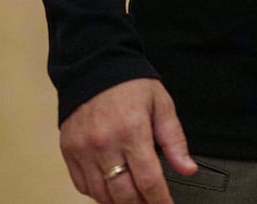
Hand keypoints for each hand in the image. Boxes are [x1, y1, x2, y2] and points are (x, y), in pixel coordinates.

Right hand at [58, 78, 196, 203]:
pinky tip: (110, 191)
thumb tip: (187, 168)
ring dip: (119, 203)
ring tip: (133, 200)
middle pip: (123, 194)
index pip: (148, 180)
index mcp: (132, 130)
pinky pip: (82, 185)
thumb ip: (174, 140)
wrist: (94, 66)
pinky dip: (97, 194)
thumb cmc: (130, 84)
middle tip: (150, 203)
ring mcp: (83, 149)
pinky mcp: (69, 150)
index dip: (160, 201)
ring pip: (101, 195)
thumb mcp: (161, 105)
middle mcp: (104, 142)